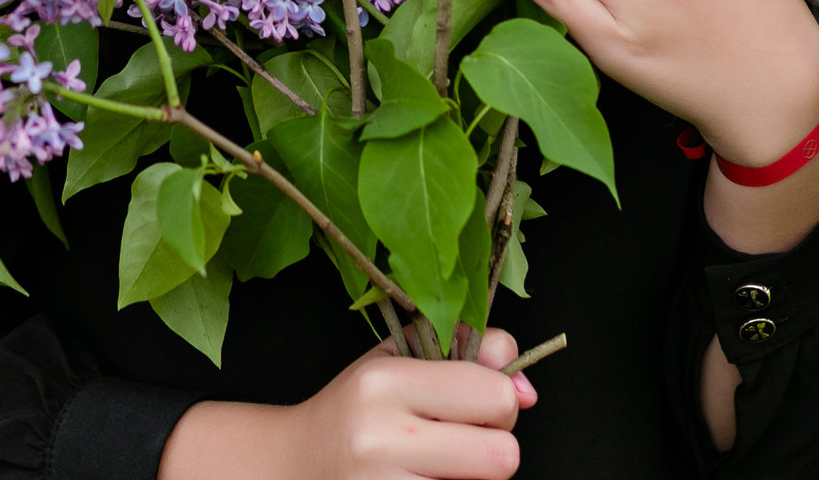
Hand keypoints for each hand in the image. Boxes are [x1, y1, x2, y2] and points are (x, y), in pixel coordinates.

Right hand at [156, 328, 536, 479]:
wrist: (292, 464)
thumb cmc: (354, 409)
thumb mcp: (398, 359)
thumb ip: (465, 351)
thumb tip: (526, 387)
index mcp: (385, 381)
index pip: (495, 396)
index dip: (500, 401)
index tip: (477, 402)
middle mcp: (381, 437)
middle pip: (502, 455)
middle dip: (494, 447)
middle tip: (462, 437)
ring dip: (472, 475)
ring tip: (436, 460)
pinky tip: (421, 479)